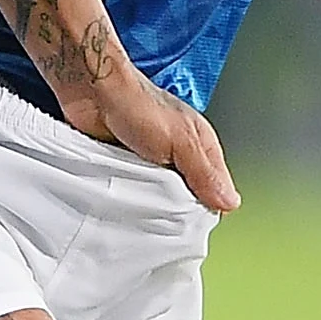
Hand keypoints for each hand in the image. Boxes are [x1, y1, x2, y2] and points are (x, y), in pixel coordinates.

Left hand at [72, 79, 240, 214]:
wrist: (91, 92)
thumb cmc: (137, 105)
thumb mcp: (180, 141)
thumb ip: (204, 172)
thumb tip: (229, 202)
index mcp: (200, 146)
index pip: (215, 189)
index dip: (206, 208)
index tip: (191, 227)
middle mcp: (178, 155)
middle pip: (186, 197)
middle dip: (175, 211)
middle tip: (163, 222)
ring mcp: (150, 163)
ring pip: (157, 197)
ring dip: (148, 205)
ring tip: (139, 213)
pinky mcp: (124, 168)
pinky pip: (132, 192)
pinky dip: (128, 198)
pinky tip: (121, 203)